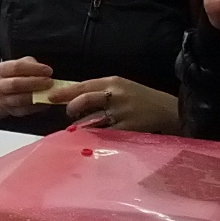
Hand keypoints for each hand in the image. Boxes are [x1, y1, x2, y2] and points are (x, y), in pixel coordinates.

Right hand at [0, 56, 53, 119]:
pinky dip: (38, 106)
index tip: (48, 70)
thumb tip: (45, 71)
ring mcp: (4, 100)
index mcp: (1, 70)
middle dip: (35, 83)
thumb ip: (32, 65)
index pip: (16, 67)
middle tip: (50, 82)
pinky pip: (26, 110)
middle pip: (16, 84)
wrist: (4, 93)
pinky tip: (46, 101)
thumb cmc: (16, 76)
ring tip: (49, 91)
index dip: (34, 69)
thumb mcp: (22, 64)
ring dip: (37, 95)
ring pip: (20, 100)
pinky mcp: (13, 111)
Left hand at [53, 76, 178, 133]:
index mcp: (113, 82)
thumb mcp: (122, 88)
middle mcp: (116, 95)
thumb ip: (100, 91)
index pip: (84, 85)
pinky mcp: (127, 129)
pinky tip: (92, 138)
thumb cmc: (141, 99)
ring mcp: (122, 113)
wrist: (168, 111)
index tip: (50, 96)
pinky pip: (104, 134)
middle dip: (72, 108)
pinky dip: (95, 137)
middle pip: (85, 99)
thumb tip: (73, 97)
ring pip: (92, 120)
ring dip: (82, 126)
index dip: (65, 92)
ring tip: (79, 128)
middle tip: (69, 114)